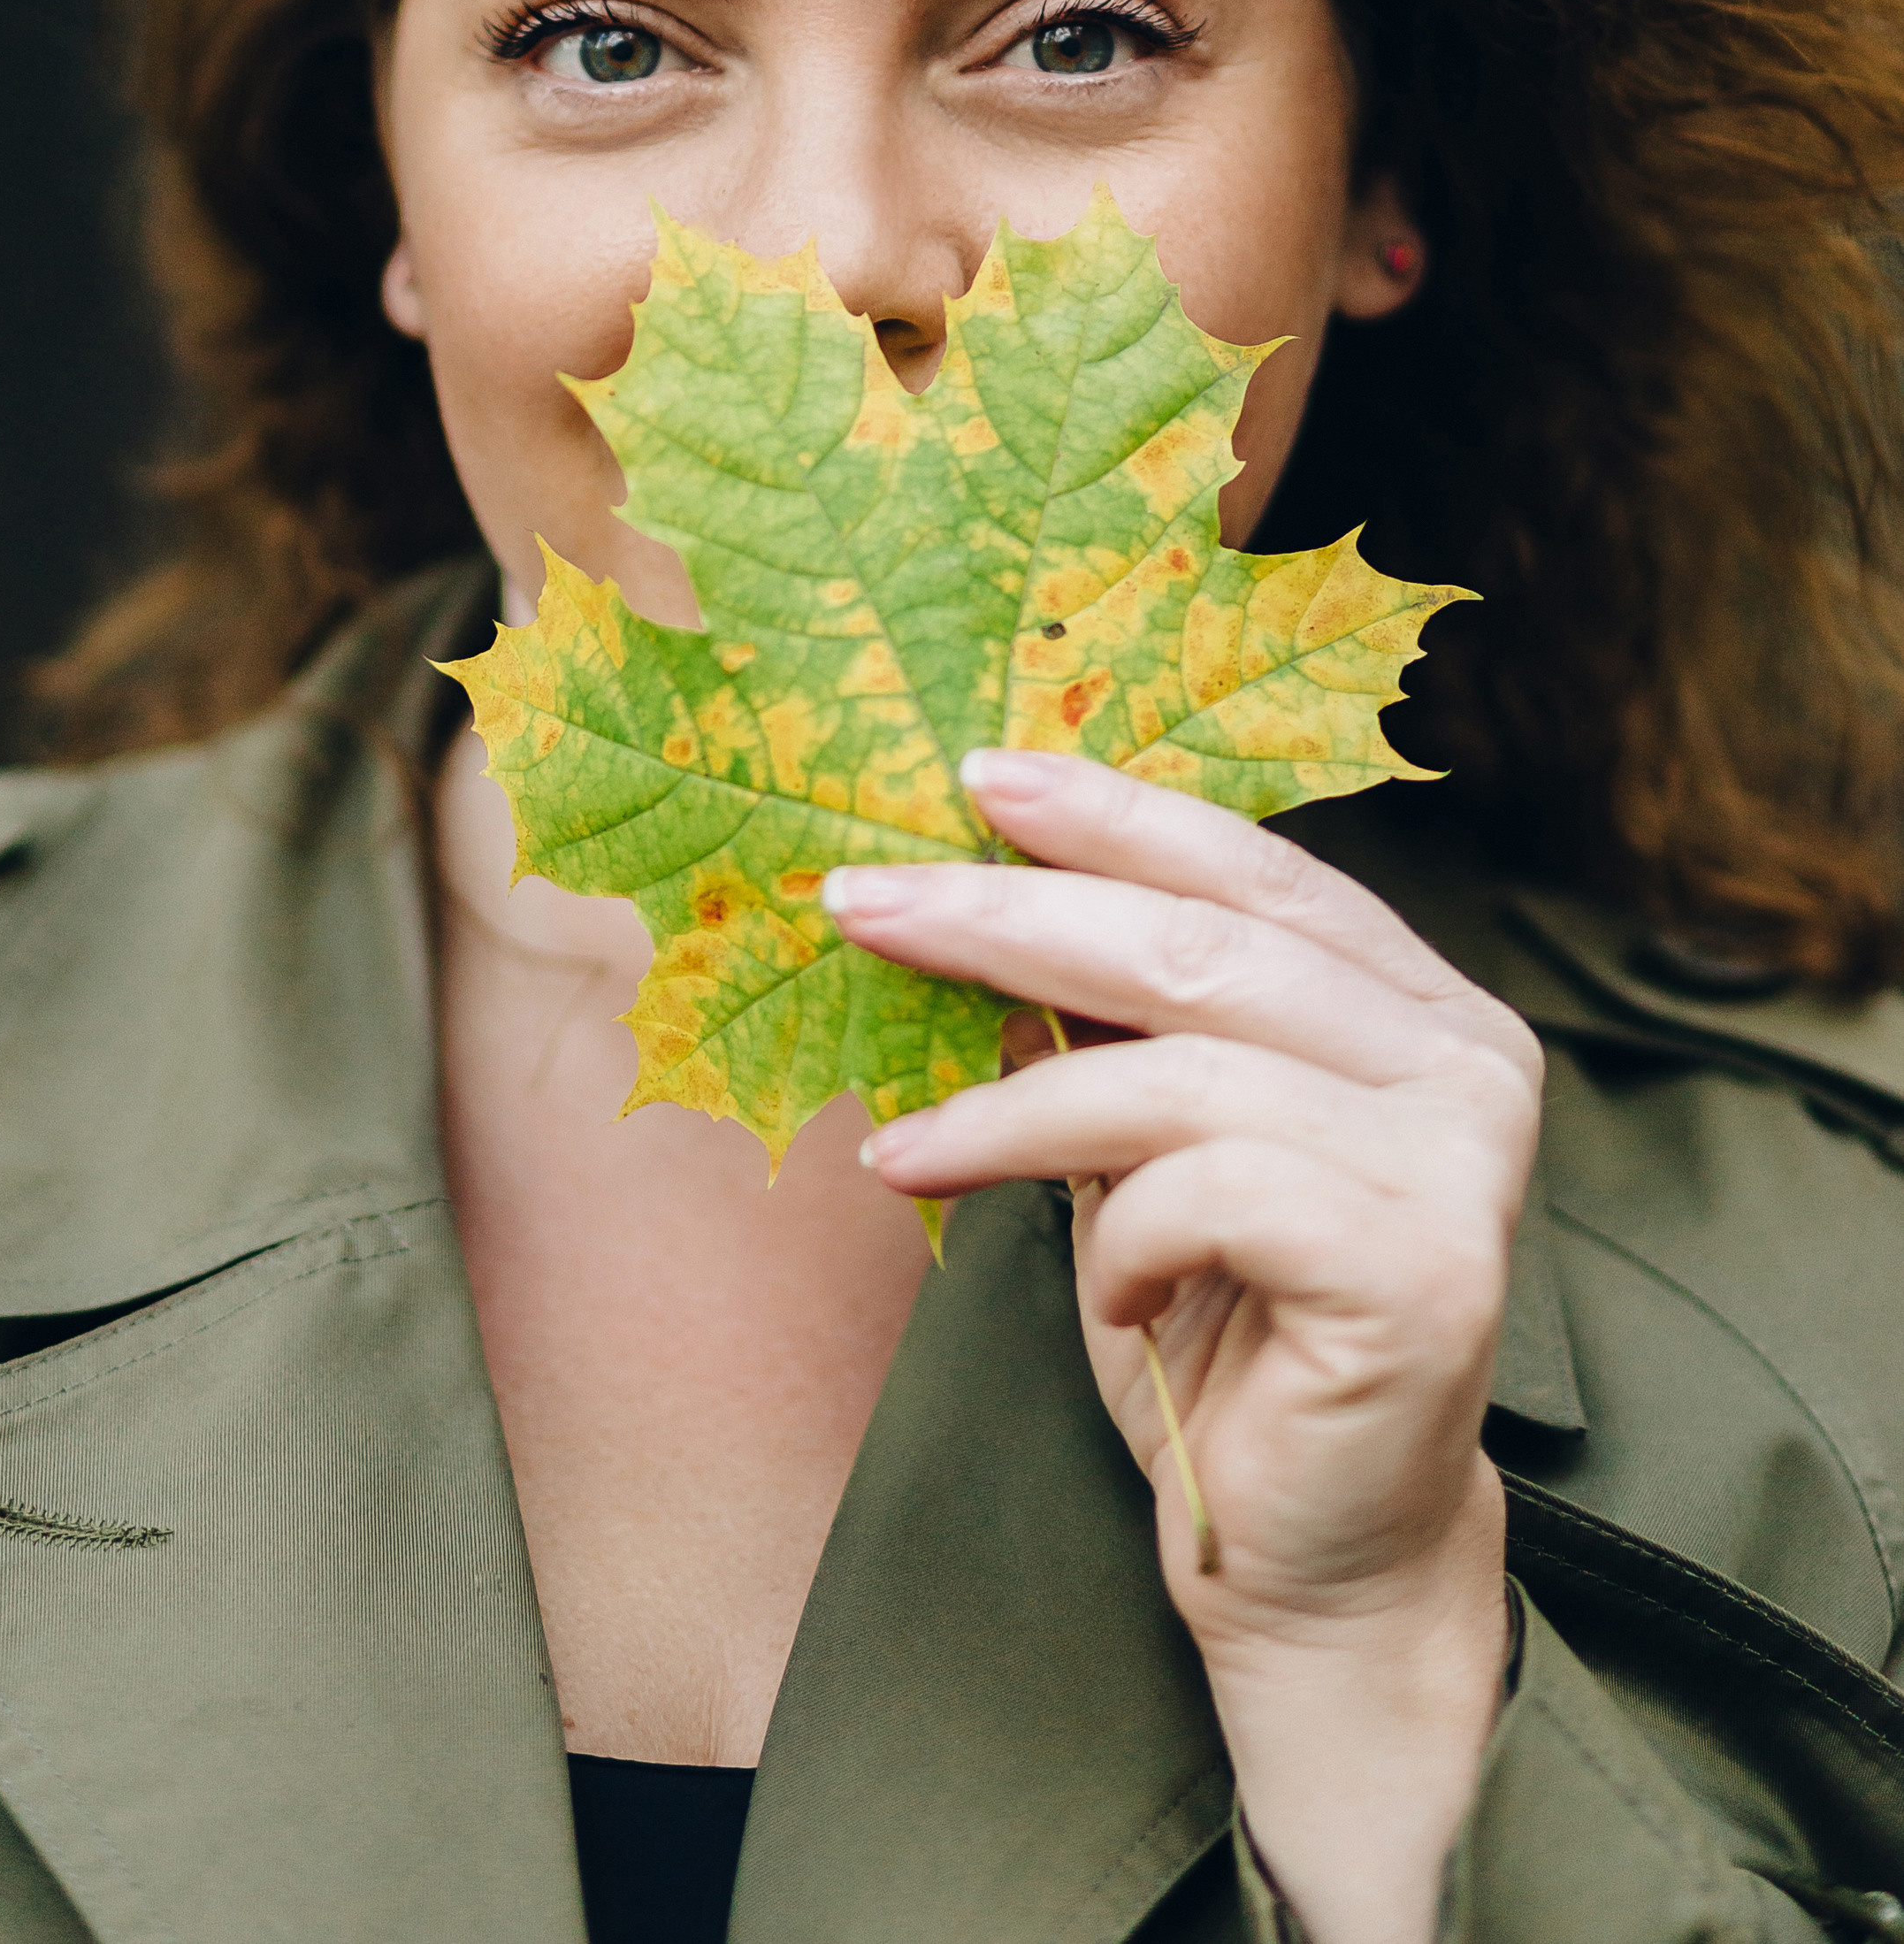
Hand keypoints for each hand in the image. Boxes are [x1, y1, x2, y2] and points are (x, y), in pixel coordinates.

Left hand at [821, 749, 1540, 1943]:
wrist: (1312, 1558)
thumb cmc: (1222, 1339)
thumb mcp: (1148, 1148)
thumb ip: (1111, 1026)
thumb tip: (973, 892)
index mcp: (1417, 1003)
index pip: (1257, 868)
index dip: (1115, 815)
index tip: (976, 775)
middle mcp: (1464, 1059)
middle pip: (1205, 945)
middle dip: (1013, 916)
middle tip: (868, 904)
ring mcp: (1457, 1162)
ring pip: (1184, 1068)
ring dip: (1014, 1105)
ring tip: (908, 1150)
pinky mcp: (1421, 1268)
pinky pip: (1209, 1191)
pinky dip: (1112, 1236)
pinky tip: (1097, 1296)